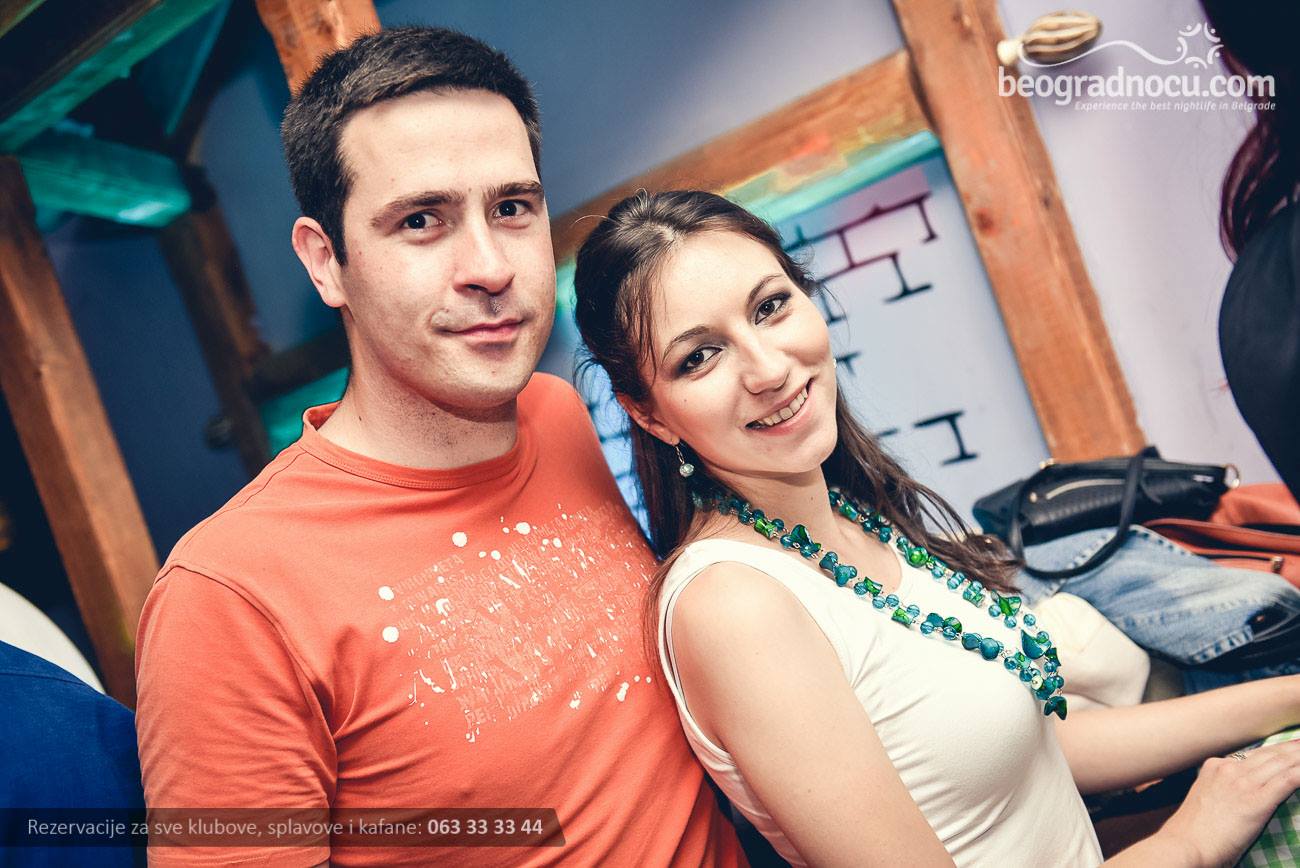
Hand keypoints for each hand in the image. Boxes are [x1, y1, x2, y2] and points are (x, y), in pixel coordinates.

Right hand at [1158, 739, 1299, 866]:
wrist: (1185, 844)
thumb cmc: (1192, 831)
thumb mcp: (1203, 800)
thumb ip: (1220, 790)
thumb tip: (1235, 797)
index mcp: (1215, 767)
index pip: (1253, 755)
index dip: (1275, 750)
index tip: (1289, 748)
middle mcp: (1229, 769)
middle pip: (1270, 755)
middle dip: (1292, 749)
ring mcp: (1242, 783)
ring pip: (1281, 763)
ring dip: (1299, 757)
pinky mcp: (1256, 801)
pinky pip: (1287, 781)